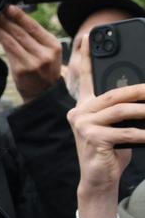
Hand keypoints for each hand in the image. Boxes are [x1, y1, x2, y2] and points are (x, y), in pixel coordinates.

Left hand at [0, 5, 61, 102]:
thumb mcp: (48, 52)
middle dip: (5, 20)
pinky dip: (0, 41)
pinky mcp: (21, 70)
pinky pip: (8, 52)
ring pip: (12, 41)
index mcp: (54, 45)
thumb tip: (15, 19)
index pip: (34, 26)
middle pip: (21, 32)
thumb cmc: (44, 69)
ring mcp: (33, 63)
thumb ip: (36, 38)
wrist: (43, 93)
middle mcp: (45, 54)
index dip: (19, 16)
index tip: (8, 7)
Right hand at [67, 37, 144, 196]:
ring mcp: (82, 125)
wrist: (98, 180)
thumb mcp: (116, 126)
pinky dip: (143, 134)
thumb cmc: (110, 151)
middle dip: (140, 90)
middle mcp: (78, 112)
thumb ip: (120, 108)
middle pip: (114, 93)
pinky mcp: (91, 138)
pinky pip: (124, 131)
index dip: (85, 56)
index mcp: (83, 106)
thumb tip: (141, 92)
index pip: (83, 77)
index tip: (88, 37)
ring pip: (121, 110)